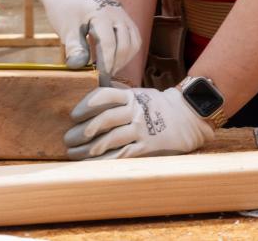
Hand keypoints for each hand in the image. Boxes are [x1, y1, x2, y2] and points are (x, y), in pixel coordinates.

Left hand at [33, 0, 141, 73]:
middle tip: (105, 77)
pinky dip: (127, 49)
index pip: (109, 44)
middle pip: (126, 44)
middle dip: (117, 63)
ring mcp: (122, 13)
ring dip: (125, 58)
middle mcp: (116, 12)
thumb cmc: (63, 9)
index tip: (99, 78)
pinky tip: (115, 59)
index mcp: (101, 13)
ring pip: (134, 41)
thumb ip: (74, 47)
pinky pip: (133, 36)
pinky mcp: (123, 16)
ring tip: (110, 69)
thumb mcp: (66, 28)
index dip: (106, 64)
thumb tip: (78, 67)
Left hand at [65, 86, 214, 158]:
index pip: (104, 96)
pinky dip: (106, 159)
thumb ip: (118, 98)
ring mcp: (142, 129)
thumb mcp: (139, 95)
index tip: (73, 116)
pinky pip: (123, 154)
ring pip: (111, 139)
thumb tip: (90, 105)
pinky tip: (93, 163)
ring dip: (90, 148)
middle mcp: (135, 111)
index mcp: (131, 96)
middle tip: (68, 139)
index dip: (86, 105)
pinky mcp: (148, 146)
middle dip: (82, 131)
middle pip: (104, 119)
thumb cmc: (158, 106)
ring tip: (75, 154)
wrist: (189, 117)